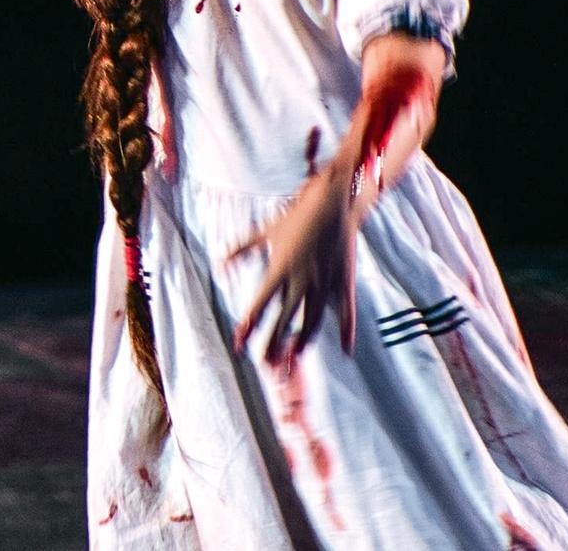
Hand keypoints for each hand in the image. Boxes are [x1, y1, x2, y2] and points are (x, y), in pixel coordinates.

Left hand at [227, 161, 358, 365]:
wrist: (333, 202)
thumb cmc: (296, 216)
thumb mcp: (266, 231)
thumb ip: (242, 249)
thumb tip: (220, 264)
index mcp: (279, 267)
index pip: (260, 303)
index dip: (248, 324)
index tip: (239, 343)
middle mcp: (301, 279)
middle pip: (284, 319)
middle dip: (274, 344)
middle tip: (267, 366)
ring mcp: (324, 282)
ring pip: (312, 321)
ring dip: (302, 343)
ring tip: (293, 360)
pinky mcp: (343, 282)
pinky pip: (346, 312)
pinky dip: (347, 331)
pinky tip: (345, 350)